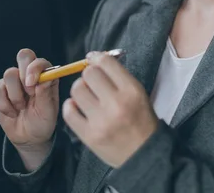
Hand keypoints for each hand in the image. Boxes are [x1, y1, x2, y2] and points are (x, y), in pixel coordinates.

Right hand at [0, 49, 58, 155]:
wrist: (29, 137)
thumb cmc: (43, 122)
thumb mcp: (48, 111)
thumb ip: (46, 94)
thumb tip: (44, 78)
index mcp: (46, 75)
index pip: (40, 61)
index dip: (34, 68)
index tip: (32, 84)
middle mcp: (30, 74)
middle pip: (24, 55)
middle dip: (23, 74)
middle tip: (28, 92)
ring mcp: (15, 81)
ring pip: (9, 73)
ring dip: (15, 95)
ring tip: (21, 107)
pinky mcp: (1, 90)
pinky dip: (4, 104)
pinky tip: (12, 113)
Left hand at [62, 51, 158, 167]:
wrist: (144, 155)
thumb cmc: (141, 120)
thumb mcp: (138, 93)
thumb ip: (118, 75)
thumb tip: (94, 58)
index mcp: (132, 91)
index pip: (105, 62)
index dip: (96, 58)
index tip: (93, 60)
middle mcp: (116, 104)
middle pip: (89, 74)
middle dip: (88, 75)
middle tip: (92, 83)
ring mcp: (101, 121)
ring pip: (76, 90)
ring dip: (80, 90)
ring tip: (87, 97)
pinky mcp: (89, 136)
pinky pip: (68, 112)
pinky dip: (71, 107)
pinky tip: (79, 108)